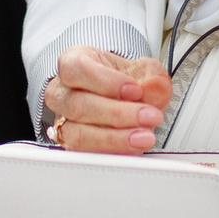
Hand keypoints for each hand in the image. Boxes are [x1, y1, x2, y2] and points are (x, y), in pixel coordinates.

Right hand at [43, 46, 173, 154]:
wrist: (118, 95)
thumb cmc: (120, 79)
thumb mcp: (141, 69)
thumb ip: (151, 77)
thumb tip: (156, 87)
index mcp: (72, 63)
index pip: (76, 69)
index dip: (105, 81)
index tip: (134, 90)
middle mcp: (62, 92)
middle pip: (79, 105)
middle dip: (118, 114)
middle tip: (148, 116)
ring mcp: (63, 121)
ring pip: (79, 133)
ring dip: (115, 138)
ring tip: (144, 137)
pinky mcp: (72, 146)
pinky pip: (87, 153)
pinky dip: (112, 152)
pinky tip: (133, 148)